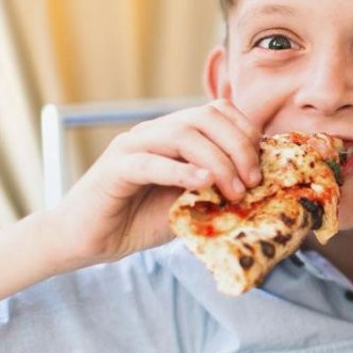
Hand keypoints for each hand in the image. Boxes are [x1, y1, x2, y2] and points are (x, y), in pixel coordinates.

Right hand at [51, 99, 262, 266]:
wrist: (89, 240)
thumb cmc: (140, 219)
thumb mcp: (190, 201)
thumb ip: (216, 187)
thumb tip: (258, 187)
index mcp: (174, 134)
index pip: (218, 111)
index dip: (246, 133)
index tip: (263, 166)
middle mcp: (155, 132)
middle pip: (206, 117)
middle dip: (239, 146)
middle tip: (253, 181)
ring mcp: (132, 146)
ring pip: (182, 134)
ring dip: (217, 161)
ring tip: (234, 190)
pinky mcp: (114, 169)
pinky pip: (150, 162)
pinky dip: (181, 171)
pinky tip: (203, 184)